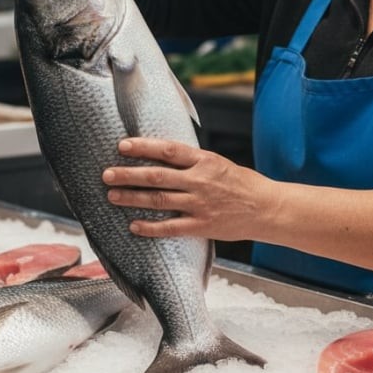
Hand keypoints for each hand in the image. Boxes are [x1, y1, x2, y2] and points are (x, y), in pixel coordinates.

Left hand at [102, 137, 275, 240]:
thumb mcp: (217, 163)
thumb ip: (191, 161)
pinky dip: (150, 227)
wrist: (266, 208)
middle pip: (157, 176)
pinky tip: (133, 226)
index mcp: (204, 161)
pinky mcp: (202, 225)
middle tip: (106, 174)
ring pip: (159, 200)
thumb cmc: (241, 183)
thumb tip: (160, 155)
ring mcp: (201, 204)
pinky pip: (171, 227)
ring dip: (132, 198)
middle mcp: (200, 181)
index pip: (168, 150)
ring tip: (112, 196)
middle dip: (128, 174)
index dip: (143, 147)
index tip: (122, 146)